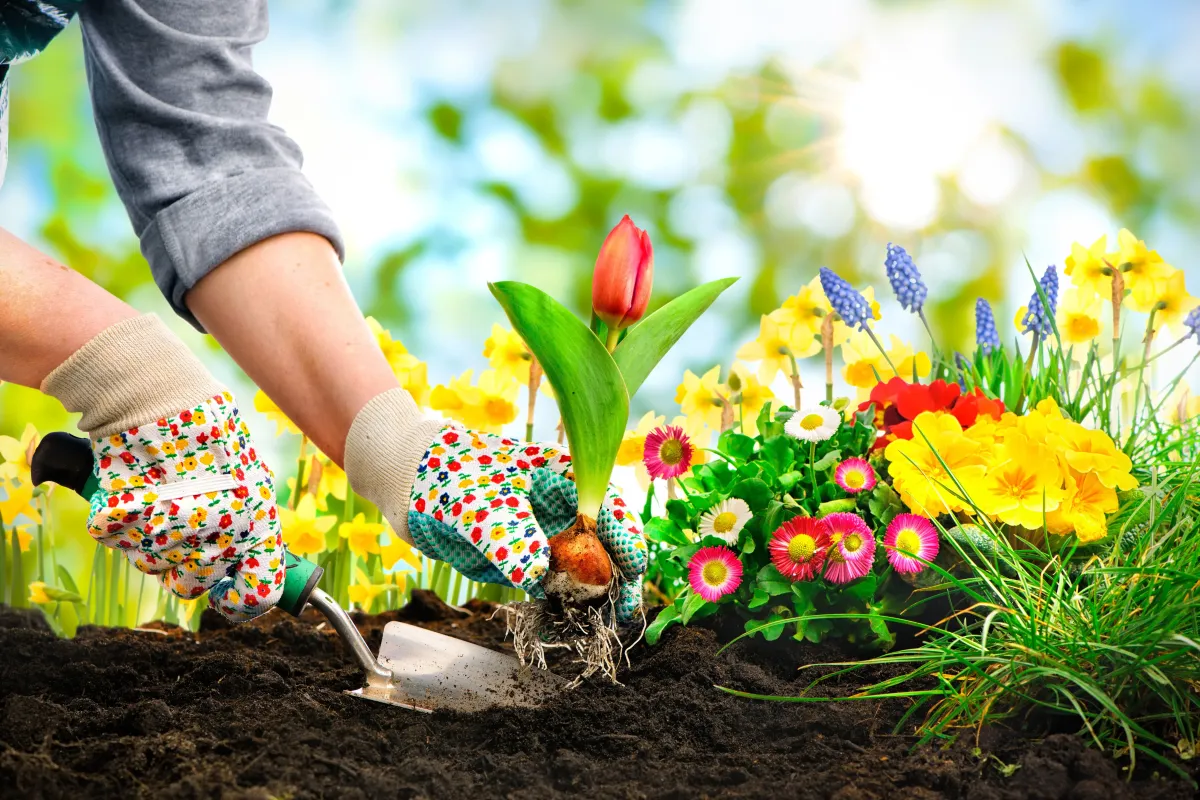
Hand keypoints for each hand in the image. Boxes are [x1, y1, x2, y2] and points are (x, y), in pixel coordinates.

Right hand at [86, 391, 285, 621]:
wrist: (156, 394)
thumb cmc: (208, 429)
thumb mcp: (249, 474)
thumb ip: (250, 520)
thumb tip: (249, 556)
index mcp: (255, 523)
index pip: (257, 593)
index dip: (243, 601)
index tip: (230, 595)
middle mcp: (212, 535)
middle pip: (196, 585)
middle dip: (190, 563)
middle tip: (185, 524)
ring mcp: (161, 532)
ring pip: (154, 567)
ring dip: (155, 541)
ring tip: (161, 496)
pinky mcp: (118, 523)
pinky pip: (119, 542)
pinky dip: (122, 522)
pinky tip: (134, 490)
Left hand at [405, 426, 645, 620]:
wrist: (408, 483)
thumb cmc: (451, 473)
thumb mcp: (481, 504)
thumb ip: (510, 538)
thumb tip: (538, 576)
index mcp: (564, 477)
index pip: (608, 505)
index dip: (625, 536)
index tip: (633, 568)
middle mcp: (562, 508)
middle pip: (604, 544)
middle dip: (619, 579)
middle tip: (624, 614)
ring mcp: (544, 535)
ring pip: (582, 571)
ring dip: (592, 600)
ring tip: (596, 628)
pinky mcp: (524, 559)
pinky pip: (552, 587)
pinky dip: (561, 607)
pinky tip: (562, 628)